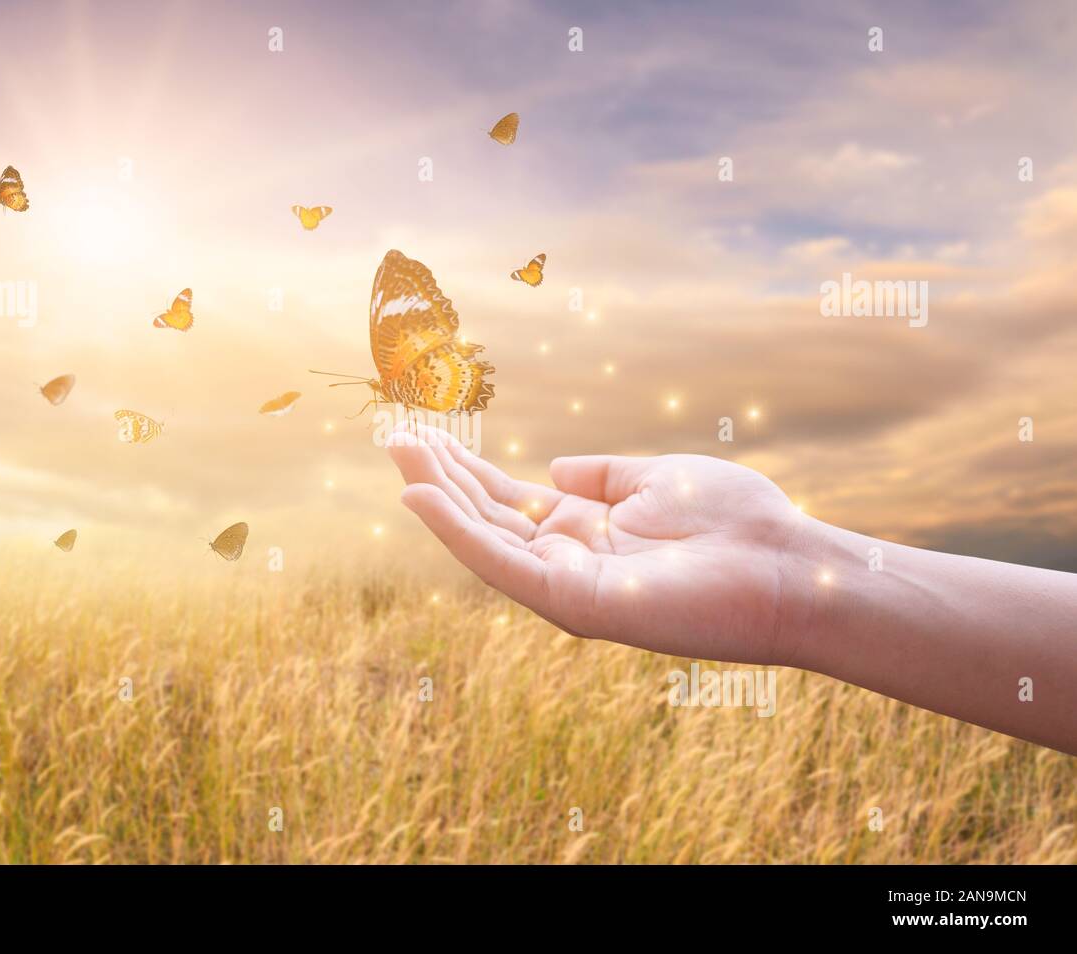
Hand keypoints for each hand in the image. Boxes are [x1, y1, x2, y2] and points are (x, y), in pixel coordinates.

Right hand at [388, 425, 815, 665]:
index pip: (508, 501)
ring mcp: (569, 585)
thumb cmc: (735, 519)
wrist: (786, 563)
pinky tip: (423, 497)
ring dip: (439, 499)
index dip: (465, 470)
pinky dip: (459, 532)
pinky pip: (504, 564)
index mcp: (587, 530)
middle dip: (440, 479)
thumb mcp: (656, 479)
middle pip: (487, 518)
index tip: (427, 437)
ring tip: (399, 457)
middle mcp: (569, 561)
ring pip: (485, 540)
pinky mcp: (576, 602)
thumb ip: (602, 477)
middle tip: (394, 438)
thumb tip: (554, 469)